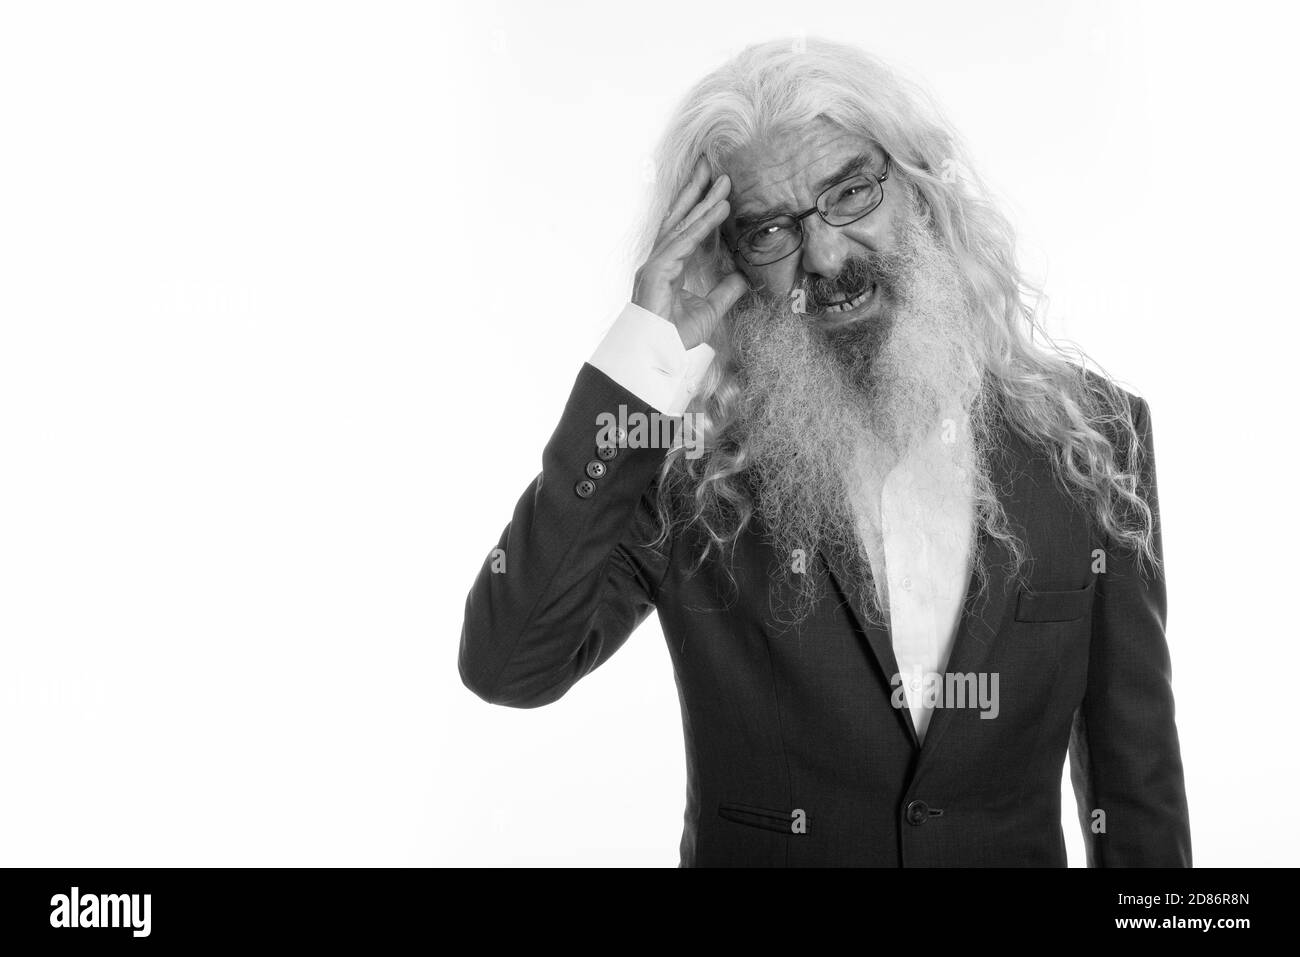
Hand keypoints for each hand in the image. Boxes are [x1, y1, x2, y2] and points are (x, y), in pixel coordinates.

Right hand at [632, 156, 749, 349]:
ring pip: (683, 224)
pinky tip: (719, 209)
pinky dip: (703, 224)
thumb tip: (742, 277)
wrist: (656, 357)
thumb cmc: (673, 339)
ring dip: (703, 200)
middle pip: (680, 218)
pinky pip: (684, 242)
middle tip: (711, 165)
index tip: (717, 189)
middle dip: (696, 191)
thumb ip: (725, 292)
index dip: (701, 208)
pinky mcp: (657, 271)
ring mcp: (656, 264)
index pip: (686, 230)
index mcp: (668, 268)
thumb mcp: (709, 311)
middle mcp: (659, 261)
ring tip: (722, 180)